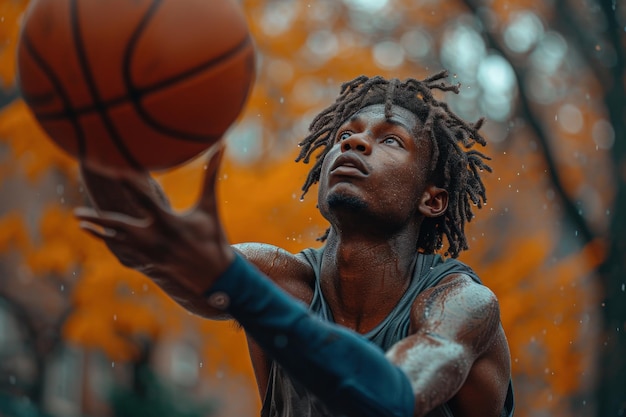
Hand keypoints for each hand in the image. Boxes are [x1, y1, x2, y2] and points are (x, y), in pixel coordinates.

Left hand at [74, 144, 234, 294]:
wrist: (215, 277)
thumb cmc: (213, 237)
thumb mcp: (210, 206)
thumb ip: (211, 175)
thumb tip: (222, 146)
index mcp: (169, 223)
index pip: (144, 199)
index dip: (128, 184)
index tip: (113, 171)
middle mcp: (155, 239)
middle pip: (119, 227)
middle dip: (97, 219)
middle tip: (76, 212)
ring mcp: (149, 254)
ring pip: (117, 242)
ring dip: (99, 232)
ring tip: (81, 223)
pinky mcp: (149, 264)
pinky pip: (125, 253)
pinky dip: (112, 245)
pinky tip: (101, 237)